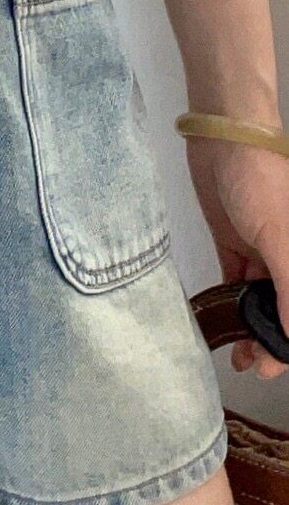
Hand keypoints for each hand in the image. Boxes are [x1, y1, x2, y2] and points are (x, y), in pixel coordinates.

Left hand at [185, 130, 288, 377]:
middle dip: (271, 338)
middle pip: (284, 305)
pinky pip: (234, 281)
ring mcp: (263, 248)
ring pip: (259, 299)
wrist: (221, 139)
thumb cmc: (261, 178)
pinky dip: (229, 304)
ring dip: (249, 327)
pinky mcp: (234, 242)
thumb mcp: (281, 238)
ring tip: (237, 355)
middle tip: (252, 365)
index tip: (274, 365)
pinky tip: (221, 327)